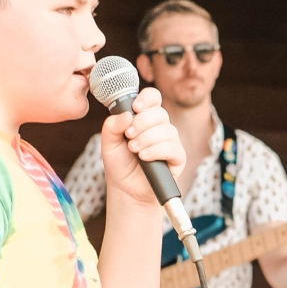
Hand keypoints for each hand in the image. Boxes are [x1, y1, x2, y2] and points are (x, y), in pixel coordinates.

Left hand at [102, 87, 184, 207]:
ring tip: (134, 150)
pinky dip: (156, 151)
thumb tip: (126, 115)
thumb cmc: (120, 164)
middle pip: (159, 112)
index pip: (153, 97)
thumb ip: (112, 126)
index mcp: (144, 118)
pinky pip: (172, 147)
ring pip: (166, 129)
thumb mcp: (109, 143)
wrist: (127, 189)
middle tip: (129, 136)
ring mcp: (171, 141)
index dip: (146, 98)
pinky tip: (144, 157)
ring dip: (147, 139)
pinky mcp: (178, 157)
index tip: (135, 108)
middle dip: (142, 123)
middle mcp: (160, 127)